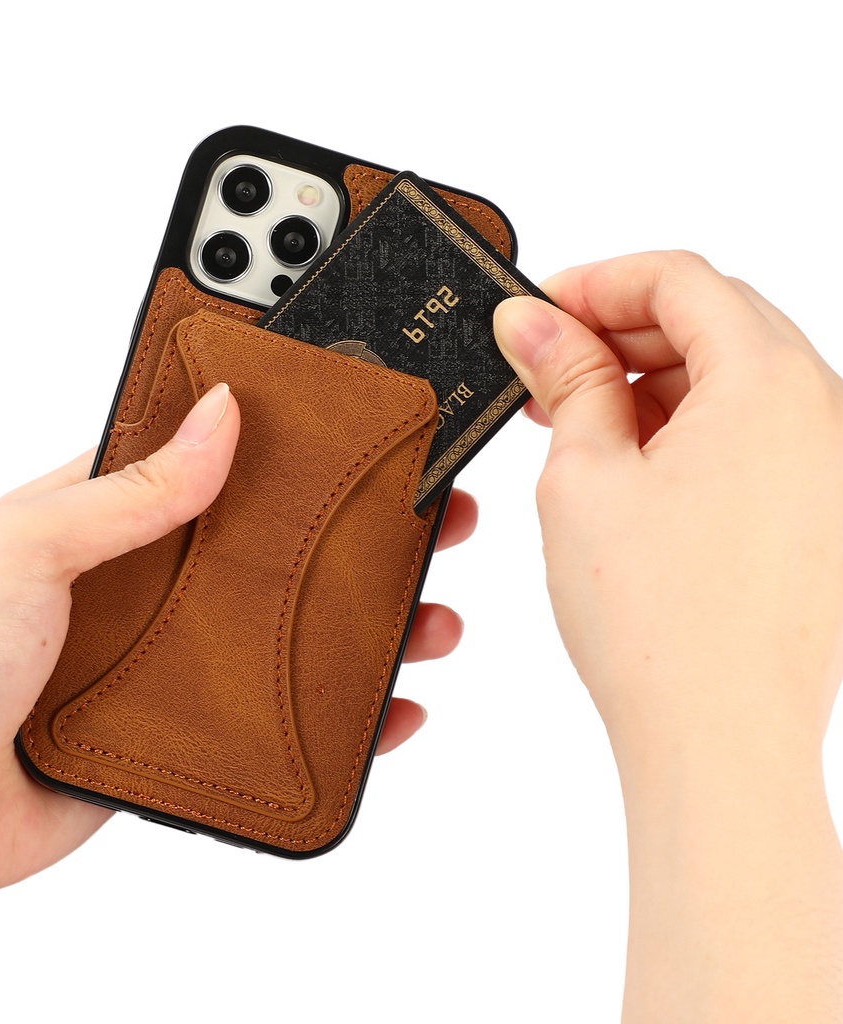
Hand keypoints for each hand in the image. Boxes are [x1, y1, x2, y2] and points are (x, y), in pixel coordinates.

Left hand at [0, 381, 470, 1015]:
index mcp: (106, 517)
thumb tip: (219, 414)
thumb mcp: (28, 546)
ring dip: (364, 623)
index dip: (289, 442)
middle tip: (431, 515)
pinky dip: (334, 711)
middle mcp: (149, 582)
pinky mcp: (181, 728)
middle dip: (356, 534)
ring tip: (431, 615)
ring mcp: (169, 657)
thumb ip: (129, 489)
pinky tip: (390, 707)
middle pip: (275, 548)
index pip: (216, 461)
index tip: (362, 426)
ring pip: (288, 630)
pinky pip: (273, 711)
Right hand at [494, 251, 842, 1018]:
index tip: (539, 308)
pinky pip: (751, 437)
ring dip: (650, 382)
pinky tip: (626, 465)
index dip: (597, 280)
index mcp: (771, 383)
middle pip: (714, 322)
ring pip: (731, 381)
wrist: (720, 743)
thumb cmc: (659, 624)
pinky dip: (686, 430)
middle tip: (547, 365)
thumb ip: (565, 380)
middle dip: (622, 331)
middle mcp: (821, 414)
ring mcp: (827, 468)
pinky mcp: (817, 515)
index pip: (681, 279)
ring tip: (575, 421)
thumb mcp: (582, 476)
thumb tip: (535, 324)